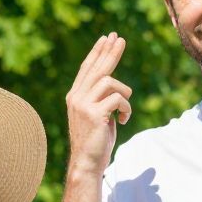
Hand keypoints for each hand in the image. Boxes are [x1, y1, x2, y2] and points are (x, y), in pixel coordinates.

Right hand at [65, 33, 131, 174]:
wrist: (87, 162)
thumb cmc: (95, 141)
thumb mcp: (97, 114)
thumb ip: (101, 98)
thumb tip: (115, 85)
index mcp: (75, 96)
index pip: (87, 68)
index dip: (98, 52)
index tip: (107, 38)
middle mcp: (76, 97)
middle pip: (97, 68)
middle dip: (111, 52)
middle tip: (120, 38)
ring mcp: (83, 105)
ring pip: (110, 81)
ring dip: (124, 94)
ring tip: (124, 109)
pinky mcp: (94, 114)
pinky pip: (118, 99)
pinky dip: (126, 109)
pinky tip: (123, 120)